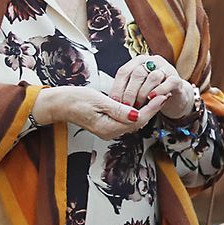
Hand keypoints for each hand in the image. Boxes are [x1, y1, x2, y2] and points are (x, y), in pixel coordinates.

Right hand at [32, 86, 166, 140]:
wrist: (58, 104)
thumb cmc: (75, 100)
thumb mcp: (98, 102)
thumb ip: (119, 110)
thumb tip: (137, 116)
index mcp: (109, 128)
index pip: (138, 120)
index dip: (152, 108)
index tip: (162, 95)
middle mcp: (111, 132)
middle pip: (139, 122)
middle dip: (153, 108)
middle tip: (164, 92)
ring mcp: (109, 130)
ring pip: (134, 121)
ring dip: (146, 108)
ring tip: (157, 94)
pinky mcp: (107, 125)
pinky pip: (126, 119)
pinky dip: (136, 110)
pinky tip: (142, 100)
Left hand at [110, 54, 196, 118]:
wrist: (174, 95)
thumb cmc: (151, 91)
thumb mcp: (136, 88)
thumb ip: (126, 89)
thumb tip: (110, 101)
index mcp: (138, 61)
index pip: (124, 71)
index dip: (118, 87)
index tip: (114, 101)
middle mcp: (152, 61)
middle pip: (138, 73)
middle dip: (130, 92)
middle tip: (126, 106)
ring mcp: (166, 69)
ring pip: (153, 77)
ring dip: (143, 93)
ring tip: (139, 106)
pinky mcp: (176, 78)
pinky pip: (169, 82)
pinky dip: (160, 91)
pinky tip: (153, 99)